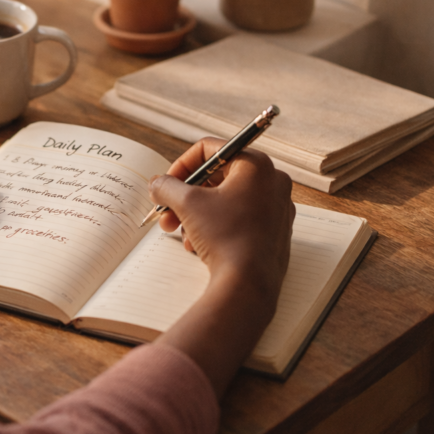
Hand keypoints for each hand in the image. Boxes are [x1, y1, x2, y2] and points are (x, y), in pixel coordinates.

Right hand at [149, 138, 294, 396]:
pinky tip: (198, 246)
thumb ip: (167, 186)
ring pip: (224, 200)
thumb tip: (157, 183)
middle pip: (217, 177)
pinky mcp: (274, 231)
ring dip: (195, 214)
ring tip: (180, 234)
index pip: (210, 149)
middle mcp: (272, 181)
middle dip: (185, 196)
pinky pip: (237, 219)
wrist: (248, 284)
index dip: (181, 164)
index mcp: (256, 165)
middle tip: (166, 211)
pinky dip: (214, 227)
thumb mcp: (187, 203)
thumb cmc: (225, 236)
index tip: (166, 183)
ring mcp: (277, 207)